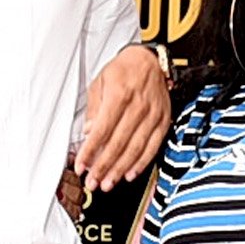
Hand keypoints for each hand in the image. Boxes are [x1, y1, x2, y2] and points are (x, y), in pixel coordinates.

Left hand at [75, 44, 170, 188]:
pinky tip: (129, 174)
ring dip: (120, 170)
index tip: (82, 165)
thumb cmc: (124, 70)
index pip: (102, 131)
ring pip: (135, 149)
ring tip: (108, 183)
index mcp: (120, 95)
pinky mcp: (162, 121)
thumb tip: (89, 132)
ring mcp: (153, 115)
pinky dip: (141, 163)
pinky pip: (152, 147)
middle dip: (103, 167)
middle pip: (118, 144)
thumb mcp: (100, 82)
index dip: (90, 151)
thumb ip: (94, 109)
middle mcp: (138, 106)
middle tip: (93, 182)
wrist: (150, 61)